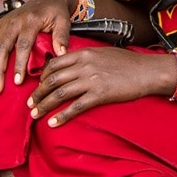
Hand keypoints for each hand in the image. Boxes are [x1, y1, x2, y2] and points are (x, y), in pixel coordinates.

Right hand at [0, 0, 76, 93]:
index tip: (17, 81)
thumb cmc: (55, 11)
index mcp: (30, 21)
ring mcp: (4, 24)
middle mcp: (14, 22)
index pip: (22, 45)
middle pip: (1, 48)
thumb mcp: (63, 22)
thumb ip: (61, 37)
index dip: (18, 64)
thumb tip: (61, 54)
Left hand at [27, 48, 175, 126]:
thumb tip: (69, 66)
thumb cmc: (127, 62)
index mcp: (83, 53)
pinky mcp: (99, 95)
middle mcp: (84, 66)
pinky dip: (62, 116)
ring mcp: (91, 80)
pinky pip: (75, 107)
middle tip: (30, 103)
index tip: (38, 86)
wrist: (147, 71)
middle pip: (53, 80)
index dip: (42, 76)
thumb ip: (84, 58)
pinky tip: (53, 123)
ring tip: (35, 115)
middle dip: (38, 93)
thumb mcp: (102, 53)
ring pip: (60, 94)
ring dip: (44, 105)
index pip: (54, 64)